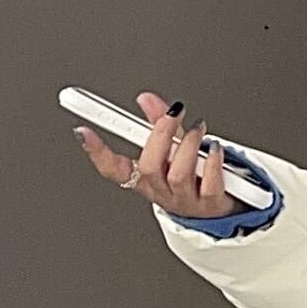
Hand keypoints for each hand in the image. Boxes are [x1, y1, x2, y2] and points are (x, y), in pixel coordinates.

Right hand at [75, 91, 236, 221]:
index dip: (96, 151)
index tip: (83, 130)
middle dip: (160, 135)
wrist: (224, 208)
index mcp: (145, 179)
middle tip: (172, 115)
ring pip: (178, 174)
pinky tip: (215, 149)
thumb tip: (146, 98)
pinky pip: (209, 184)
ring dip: (189, 144)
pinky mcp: (210, 205)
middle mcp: (162, 192)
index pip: (113, 169)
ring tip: (199, 129)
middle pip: (148, 167)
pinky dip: (212, 162)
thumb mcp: (174, 149)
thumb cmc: (196, 179)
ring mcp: (185, 201)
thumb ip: (160, 123)